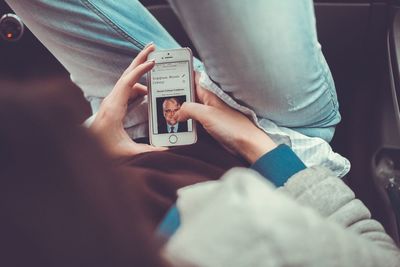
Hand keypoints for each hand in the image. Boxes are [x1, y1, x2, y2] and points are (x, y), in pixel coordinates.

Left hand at [90, 44, 165, 158]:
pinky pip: (127, 89)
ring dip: (140, 72)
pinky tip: (147, 92)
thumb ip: (149, 150)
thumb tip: (167, 149)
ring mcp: (112, 101)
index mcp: (114, 108)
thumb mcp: (128, 152)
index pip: (128, 82)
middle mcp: (111, 100)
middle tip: (152, 47)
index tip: (154, 61)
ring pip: (127, 80)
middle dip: (140, 59)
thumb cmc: (103, 150)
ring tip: (154, 68)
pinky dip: (138, 85)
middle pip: (127, 73)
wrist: (86, 151)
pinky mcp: (113, 104)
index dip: (141, 70)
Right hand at [175, 73, 276, 163]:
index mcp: (209, 92)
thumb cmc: (232, 126)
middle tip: (160, 97)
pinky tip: (177, 124)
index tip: (168, 71)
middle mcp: (208, 100)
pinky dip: (185, 121)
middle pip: (188, 93)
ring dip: (179, 110)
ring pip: (189, 107)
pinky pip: (193, 120)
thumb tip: (176, 113)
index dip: (180, 73)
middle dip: (175, 95)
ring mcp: (209, 112)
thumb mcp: (206, 114)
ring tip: (165, 112)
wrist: (246, 144)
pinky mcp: (209, 124)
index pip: (192, 77)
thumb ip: (188, 109)